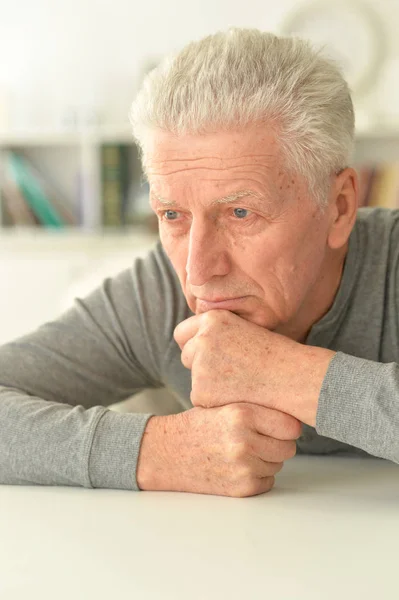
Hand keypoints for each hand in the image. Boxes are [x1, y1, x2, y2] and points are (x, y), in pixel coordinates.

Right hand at [136, 403, 301, 497]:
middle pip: (288, 447)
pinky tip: (237, 466)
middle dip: (278, 444)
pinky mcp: (240, 488)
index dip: (287, 426)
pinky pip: (267, 482)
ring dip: (267, 460)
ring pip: (278, 465)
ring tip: (242, 451)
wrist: (166, 454)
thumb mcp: (223, 404)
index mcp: (241, 414)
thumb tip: (295, 414)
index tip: (281, 426)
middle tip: (259, 439)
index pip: (290, 425)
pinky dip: (258, 476)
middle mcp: (244, 441)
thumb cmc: (197, 426)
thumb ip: (255, 409)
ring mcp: (243, 467)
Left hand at [174, 310, 334, 426]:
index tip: (204, 354)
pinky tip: (238, 396)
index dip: (192, 344)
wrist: (293, 378)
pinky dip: (215, 402)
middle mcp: (202, 339)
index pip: (182, 333)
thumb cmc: (276, 355)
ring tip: (239, 383)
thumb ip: (217, 332)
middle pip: (186, 355)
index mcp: (212, 319)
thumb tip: (194, 342)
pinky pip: (200, 399)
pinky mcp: (201, 391)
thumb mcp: (245, 328)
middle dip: (199, 365)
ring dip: (209, 384)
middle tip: (227, 372)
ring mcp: (200, 366)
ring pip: (193, 378)